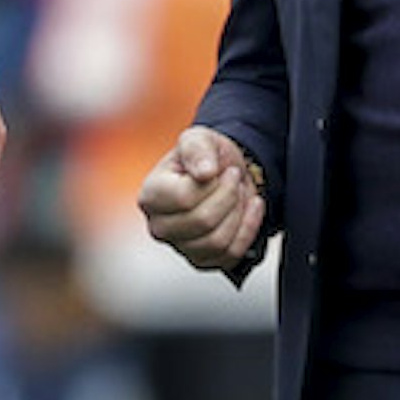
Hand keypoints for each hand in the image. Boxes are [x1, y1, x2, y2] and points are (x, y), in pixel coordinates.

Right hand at [138, 124, 265, 272]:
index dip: (213, 184)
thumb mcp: (199, 138)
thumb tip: (204, 173)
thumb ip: (197, 148)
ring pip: (218, 241)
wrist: (223, 174)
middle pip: (203, 222)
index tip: (222, 170)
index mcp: (150, 196)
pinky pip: (231, 255)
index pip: (185, 198)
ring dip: (238, 213)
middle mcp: (159, 226)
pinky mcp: (201, 260)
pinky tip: (248, 210)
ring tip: (238, 194)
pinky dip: (247, 230)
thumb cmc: (205, 157)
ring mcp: (180, 247)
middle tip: (233, 180)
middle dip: (229, 197)